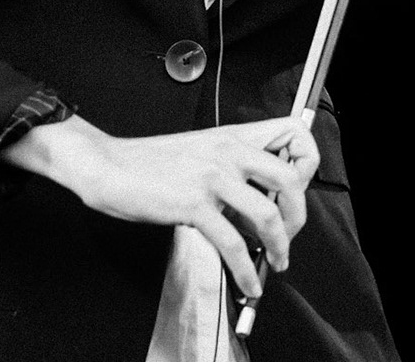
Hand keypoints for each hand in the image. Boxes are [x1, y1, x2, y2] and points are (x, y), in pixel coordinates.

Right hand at [6, 113, 318, 297]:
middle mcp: (229, 152)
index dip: (306, 164)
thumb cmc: (150, 163)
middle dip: (299, 216)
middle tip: (290, 235)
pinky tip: (247, 281)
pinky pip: (233, 243)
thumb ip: (233, 171)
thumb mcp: (201, 153)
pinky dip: (245, 270)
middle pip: (292, 178)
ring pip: (268, 215)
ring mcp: (213, 177)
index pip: (294, 134)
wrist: (108, 165)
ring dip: (279, 247)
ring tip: (275, 262)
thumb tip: (261, 208)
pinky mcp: (193, 204)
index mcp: (234, 137)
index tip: (296, 192)